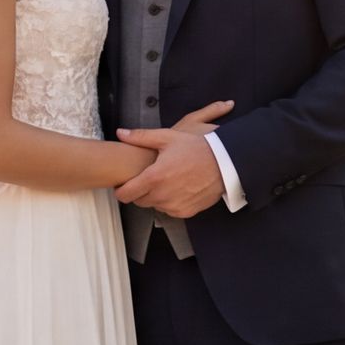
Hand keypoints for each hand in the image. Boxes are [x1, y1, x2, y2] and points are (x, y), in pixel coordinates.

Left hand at [115, 102, 234, 217]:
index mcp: (154, 177)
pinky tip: (177, 188)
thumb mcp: (168, 138)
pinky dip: (170, 202)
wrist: (224, 162)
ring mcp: (174, 206)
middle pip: (138, 201)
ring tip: (165, 181)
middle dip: (139, 192)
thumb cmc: (196, 148)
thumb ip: (141, 137)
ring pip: (154, 206)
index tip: (123, 185)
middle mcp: (162, 195)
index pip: (125, 194)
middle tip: (147, 179)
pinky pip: (169, 210)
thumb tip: (121, 133)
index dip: (121, 190)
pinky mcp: (185, 212)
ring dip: (155, 197)